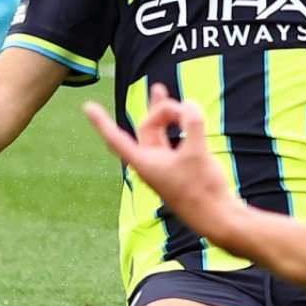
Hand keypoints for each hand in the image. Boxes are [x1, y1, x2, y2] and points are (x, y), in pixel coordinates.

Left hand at [84, 84, 235, 237]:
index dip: (102, 122)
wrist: (218, 217)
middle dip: (159, 109)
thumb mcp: (197, 152)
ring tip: (159, 89)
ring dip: (164, 112)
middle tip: (180, 104)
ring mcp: (166, 165)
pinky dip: (179, 125)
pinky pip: (173, 139)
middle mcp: (152, 163)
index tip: (88, 107)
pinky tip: (188, 117)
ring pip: (159, 132)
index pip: (116, 138)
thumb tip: (190, 105)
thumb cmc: (202, 190)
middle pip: (147, 127)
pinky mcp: (180, 167)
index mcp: (145, 162)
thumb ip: (192, 124)